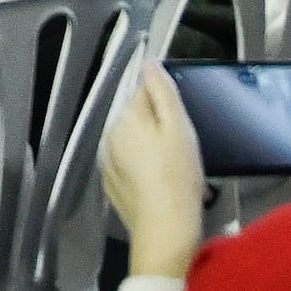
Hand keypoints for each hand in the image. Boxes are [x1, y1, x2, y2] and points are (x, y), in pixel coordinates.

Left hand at [101, 58, 208, 278]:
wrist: (165, 229)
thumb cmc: (177, 176)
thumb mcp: (178, 127)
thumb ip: (162, 91)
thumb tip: (149, 62)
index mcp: (125, 117)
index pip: (145, 91)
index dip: (168, 104)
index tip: (181, 124)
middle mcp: (109, 135)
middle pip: (139, 117)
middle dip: (160, 127)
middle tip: (182, 149)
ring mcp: (108, 162)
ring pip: (134, 141)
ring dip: (152, 147)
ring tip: (175, 169)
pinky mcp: (113, 184)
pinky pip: (131, 165)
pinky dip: (145, 169)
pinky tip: (162, 183)